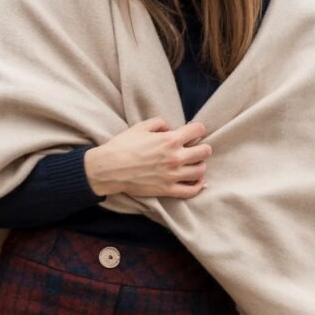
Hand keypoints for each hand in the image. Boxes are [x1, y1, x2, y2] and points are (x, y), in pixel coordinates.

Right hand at [84, 117, 211, 198]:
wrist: (109, 168)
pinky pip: (191, 191)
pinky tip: (196, 181)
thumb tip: (169, 128)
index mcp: (170, 140)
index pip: (198, 130)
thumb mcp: (140, 127)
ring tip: (193, 164)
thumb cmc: (123, 146)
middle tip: (196, 148)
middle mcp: (175, 157)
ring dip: (199, 165)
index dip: (198, 129)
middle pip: (205, 151)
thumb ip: (159, 123)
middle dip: (202, 147)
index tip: (195, 131)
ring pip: (200, 170)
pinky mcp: (167, 190)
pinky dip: (197, 186)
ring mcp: (173, 175)